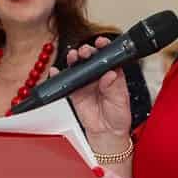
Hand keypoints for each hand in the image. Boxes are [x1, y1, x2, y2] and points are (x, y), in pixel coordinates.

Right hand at [59, 37, 133, 153]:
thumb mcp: (120, 101)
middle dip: (87, 51)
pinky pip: (66, 82)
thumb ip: (114, 87)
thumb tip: (110, 74)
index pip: (108, 57)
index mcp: (113, 75)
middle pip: (91, 59)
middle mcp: (99, 76)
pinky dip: (59, 75)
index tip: (101, 43)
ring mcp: (86, 84)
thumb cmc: (117, 117)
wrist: (106, 134)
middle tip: (85, 52)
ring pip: (78, 67)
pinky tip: (56, 71)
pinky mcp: (76, 92)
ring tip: (73, 57)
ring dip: (74, 59)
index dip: (104, 47)